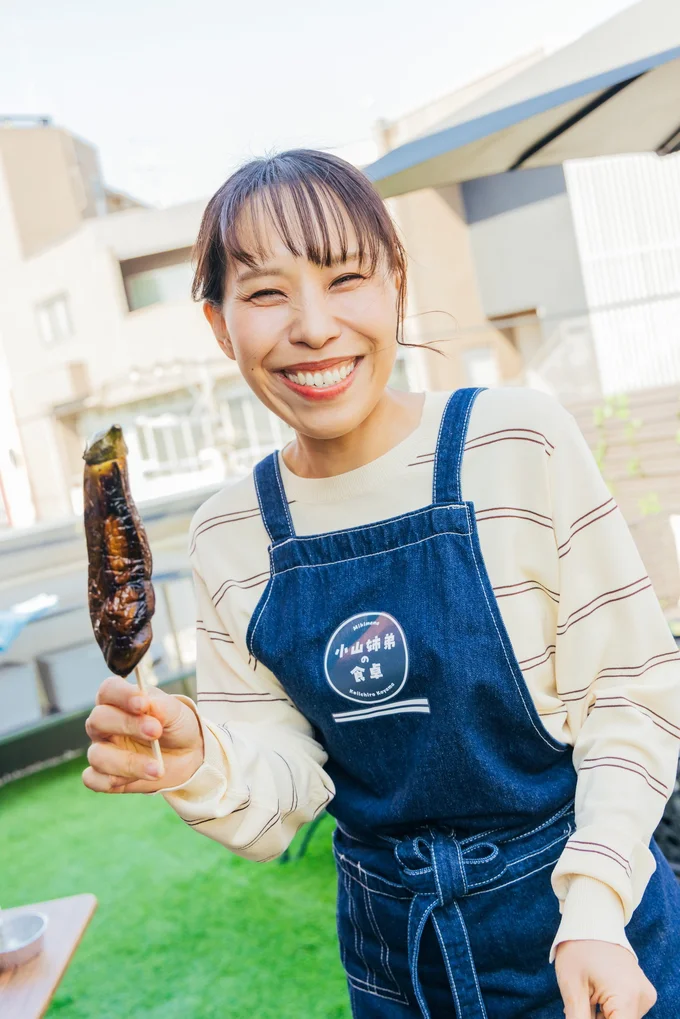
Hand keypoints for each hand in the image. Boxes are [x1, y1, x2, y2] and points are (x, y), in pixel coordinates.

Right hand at [82, 676, 203, 793]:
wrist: (189, 754)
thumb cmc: (176, 726)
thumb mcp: (176, 712)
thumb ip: (161, 706)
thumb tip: (147, 704)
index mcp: (119, 701)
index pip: (108, 690)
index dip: (122, 695)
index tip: (143, 704)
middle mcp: (105, 725)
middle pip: (97, 720)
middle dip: (127, 725)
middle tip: (155, 731)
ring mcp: (103, 750)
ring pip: (96, 754)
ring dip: (128, 762)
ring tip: (157, 768)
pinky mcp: (106, 776)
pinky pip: (93, 779)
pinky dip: (112, 780)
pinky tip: (136, 780)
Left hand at [555, 940, 656, 1017]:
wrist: (591, 918)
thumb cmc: (578, 948)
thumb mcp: (572, 988)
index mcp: (627, 997)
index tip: (582, 1013)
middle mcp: (642, 997)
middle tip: (577, 1007)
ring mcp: (645, 994)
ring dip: (602, 1017)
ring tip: (585, 998)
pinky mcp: (642, 991)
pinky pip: (626, 1011)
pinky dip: (609, 1011)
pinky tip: (594, 996)